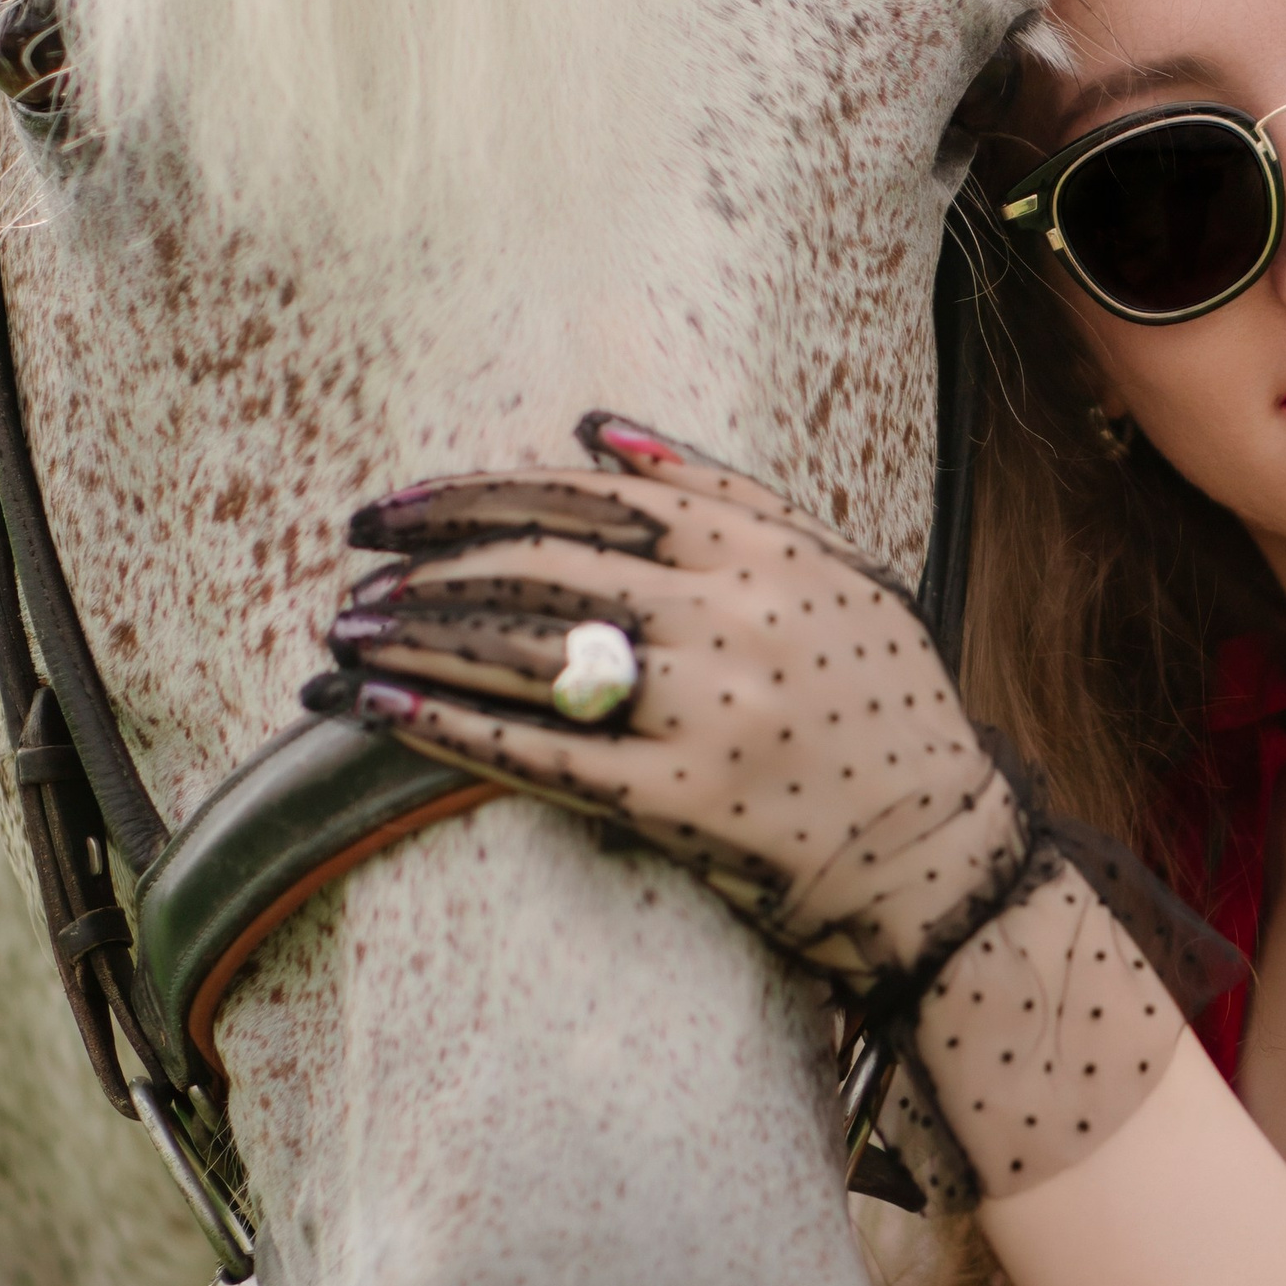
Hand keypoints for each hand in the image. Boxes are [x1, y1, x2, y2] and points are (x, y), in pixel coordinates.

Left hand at [310, 415, 1230, 1205]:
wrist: (941, 853)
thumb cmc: (880, 705)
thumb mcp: (829, 571)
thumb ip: (720, 493)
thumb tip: (592, 432)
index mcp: (758, 548)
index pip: (582, 498)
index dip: (471, 496)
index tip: (392, 510)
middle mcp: (729, 613)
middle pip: (539, 568)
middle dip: (426, 565)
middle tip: (349, 571)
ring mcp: (705, 707)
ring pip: (527, 652)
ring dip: (418, 637)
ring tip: (343, 633)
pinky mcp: (680, 799)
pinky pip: (537, 754)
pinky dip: (444, 726)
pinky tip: (374, 709)